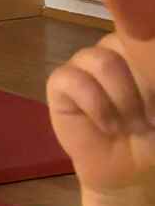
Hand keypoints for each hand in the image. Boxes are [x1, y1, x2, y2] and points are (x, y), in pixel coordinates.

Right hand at [46, 35, 154, 198]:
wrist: (131, 169)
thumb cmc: (154, 134)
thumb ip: (153, 73)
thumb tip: (149, 60)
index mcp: (136, 48)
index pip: (143, 37)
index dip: (151, 64)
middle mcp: (110, 50)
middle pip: (126, 45)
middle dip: (144, 86)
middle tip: (151, 119)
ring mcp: (83, 64)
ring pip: (102, 61)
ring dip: (123, 98)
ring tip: (132, 126)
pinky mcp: (60, 85)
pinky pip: (72, 80)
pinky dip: (96, 105)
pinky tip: (108, 127)